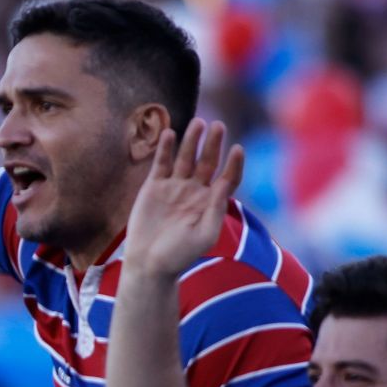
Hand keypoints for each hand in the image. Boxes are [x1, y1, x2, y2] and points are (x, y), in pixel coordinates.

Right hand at [121, 119, 244, 286]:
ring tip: (198, 123)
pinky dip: (165, 148)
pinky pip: (161, 163)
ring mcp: (174, 187)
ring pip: (186, 157)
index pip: (227, 177)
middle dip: (214, 144)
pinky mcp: (153, 187)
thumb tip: (224, 181)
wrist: (148, 263)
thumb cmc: (180, 255)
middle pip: (208, 162)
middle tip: (218, 126)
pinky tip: (170, 133)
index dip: (234, 164)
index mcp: (211, 202)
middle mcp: (194, 191)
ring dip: (192, 140)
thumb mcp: (206, 235)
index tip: (237, 149)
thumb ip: (216, 208)